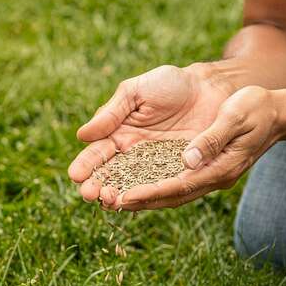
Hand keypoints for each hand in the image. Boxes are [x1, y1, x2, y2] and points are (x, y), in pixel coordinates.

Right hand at [68, 64, 231, 208]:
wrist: (210, 88)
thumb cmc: (170, 84)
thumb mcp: (135, 92)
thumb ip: (111, 113)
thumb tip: (82, 135)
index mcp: (118, 135)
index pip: (97, 154)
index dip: (86, 165)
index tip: (75, 175)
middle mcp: (134, 156)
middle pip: (111, 176)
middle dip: (98, 186)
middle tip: (90, 194)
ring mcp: (156, 167)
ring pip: (133, 186)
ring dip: (119, 195)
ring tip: (109, 200)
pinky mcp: (178, 174)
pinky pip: (162, 188)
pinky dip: (149, 196)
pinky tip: (136, 201)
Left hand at [116, 85, 285, 210]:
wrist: (275, 111)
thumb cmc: (257, 108)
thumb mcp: (237, 117)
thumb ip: (213, 138)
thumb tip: (188, 159)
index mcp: (221, 168)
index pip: (180, 186)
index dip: (152, 193)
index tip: (125, 198)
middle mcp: (212, 176)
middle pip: (170, 196)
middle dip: (139, 201)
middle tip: (106, 203)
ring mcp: (207, 173)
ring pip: (169, 191)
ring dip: (141, 196)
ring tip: (110, 198)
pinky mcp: (202, 165)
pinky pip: (172, 178)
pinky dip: (151, 182)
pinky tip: (130, 181)